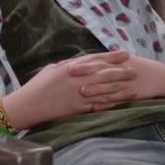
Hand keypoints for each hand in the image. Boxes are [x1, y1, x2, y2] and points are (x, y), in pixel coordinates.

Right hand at [2, 51, 136, 128]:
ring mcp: (79, 95)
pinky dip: (111, 104)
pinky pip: (99, 106)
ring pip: (105, 91)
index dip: (111, 57)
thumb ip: (67, 66)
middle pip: (104, 75)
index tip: (125, 54)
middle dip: (121, 72)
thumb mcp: (51, 70)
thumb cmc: (37, 86)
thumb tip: (78, 65)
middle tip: (135, 71)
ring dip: (121, 89)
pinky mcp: (79, 109)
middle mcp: (78, 80)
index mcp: (71, 68)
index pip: (95, 60)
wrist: (28, 105)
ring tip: (134, 87)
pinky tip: (121, 102)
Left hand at [73, 54, 164, 109]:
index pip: (92, 59)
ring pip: (107, 85)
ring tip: (81, 91)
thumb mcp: (117, 63)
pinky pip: (117, 100)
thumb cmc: (133, 68)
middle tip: (66, 72)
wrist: (159, 76)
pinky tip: (95, 107)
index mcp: (112, 61)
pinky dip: (107, 103)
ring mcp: (124, 83)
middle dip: (83, 71)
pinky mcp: (131, 94)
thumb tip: (74, 65)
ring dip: (94, 88)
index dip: (77, 62)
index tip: (61, 64)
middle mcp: (117, 70)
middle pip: (98, 69)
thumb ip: (98, 64)